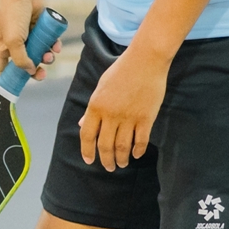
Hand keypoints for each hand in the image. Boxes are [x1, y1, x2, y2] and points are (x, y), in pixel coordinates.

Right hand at [0, 0, 61, 79]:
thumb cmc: (12, 14)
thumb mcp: (13, 41)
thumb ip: (21, 59)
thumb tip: (30, 71)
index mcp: (2, 46)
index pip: (1, 67)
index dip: (8, 78)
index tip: (16, 86)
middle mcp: (15, 43)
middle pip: (25, 64)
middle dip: (34, 71)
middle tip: (42, 74)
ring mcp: (29, 36)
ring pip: (39, 54)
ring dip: (46, 58)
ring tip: (50, 55)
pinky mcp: (41, 29)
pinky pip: (49, 42)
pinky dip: (54, 46)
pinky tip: (56, 46)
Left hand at [80, 44, 167, 169]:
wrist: (145, 60)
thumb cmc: (121, 70)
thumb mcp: (101, 87)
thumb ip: (92, 108)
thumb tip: (82, 124)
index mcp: (96, 106)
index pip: (87, 135)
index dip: (87, 150)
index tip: (89, 160)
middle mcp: (110, 115)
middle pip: (105, 145)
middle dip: (106, 160)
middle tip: (108, 167)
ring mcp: (129, 117)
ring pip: (122, 147)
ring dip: (121, 159)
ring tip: (121, 164)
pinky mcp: (146, 118)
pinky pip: (140, 141)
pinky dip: (137, 151)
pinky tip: (135, 155)